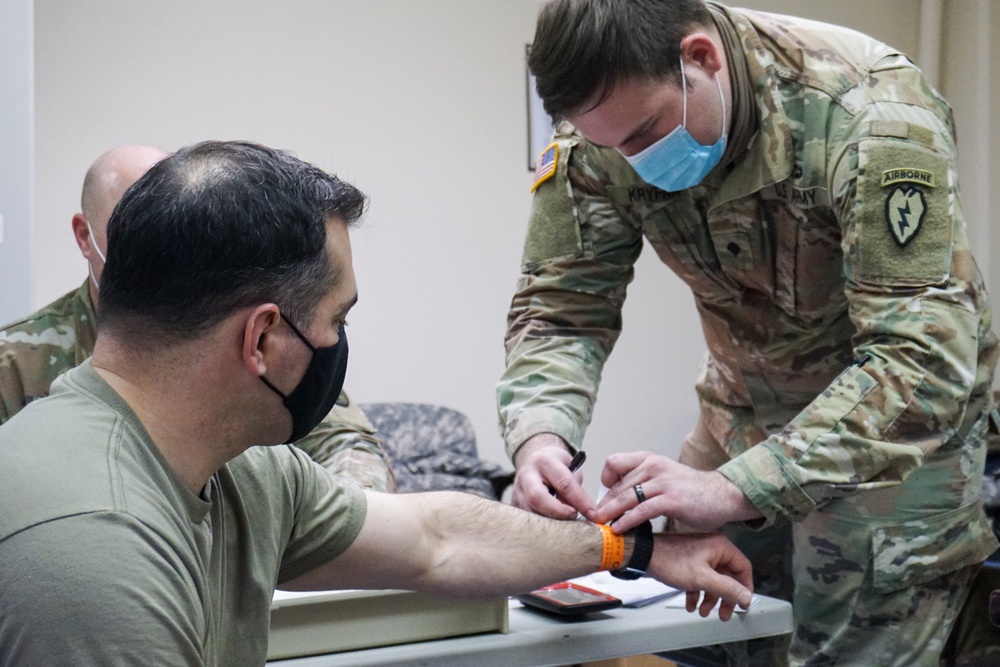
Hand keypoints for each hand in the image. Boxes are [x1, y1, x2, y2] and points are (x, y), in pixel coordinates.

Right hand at [510, 434, 596, 520]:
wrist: (534, 461)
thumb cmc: (556, 465)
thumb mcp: (570, 468)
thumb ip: (573, 488)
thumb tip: (575, 513)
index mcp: (544, 462)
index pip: (564, 484)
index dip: (580, 501)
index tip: (592, 514)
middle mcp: (526, 475)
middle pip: (537, 498)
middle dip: (558, 512)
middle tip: (574, 517)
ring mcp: (517, 491)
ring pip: (530, 512)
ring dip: (550, 523)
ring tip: (565, 526)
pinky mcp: (514, 504)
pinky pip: (527, 520)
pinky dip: (541, 527)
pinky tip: (554, 529)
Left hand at [594, 451, 760, 531]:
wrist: (722, 495)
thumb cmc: (692, 489)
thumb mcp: (664, 476)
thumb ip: (643, 481)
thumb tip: (620, 496)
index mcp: (649, 459)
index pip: (614, 462)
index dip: (605, 479)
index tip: (604, 495)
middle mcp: (653, 467)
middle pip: (617, 485)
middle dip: (603, 503)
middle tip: (594, 517)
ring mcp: (662, 482)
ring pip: (626, 498)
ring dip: (610, 513)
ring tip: (600, 525)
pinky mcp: (671, 500)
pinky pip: (641, 511)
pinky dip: (626, 521)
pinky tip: (619, 529)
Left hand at [647, 532, 752, 620]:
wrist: (643, 555)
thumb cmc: (670, 561)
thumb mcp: (702, 579)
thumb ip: (727, 589)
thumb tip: (747, 597)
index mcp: (720, 546)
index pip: (743, 567)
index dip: (745, 588)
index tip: (743, 605)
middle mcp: (713, 549)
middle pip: (728, 577)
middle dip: (725, 598)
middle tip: (723, 615)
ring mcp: (700, 556)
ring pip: (713, 581)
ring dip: (710, 598)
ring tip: (702, 612)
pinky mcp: (689, 562)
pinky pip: (700, 580)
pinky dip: (697, 593)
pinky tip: (690, 604)